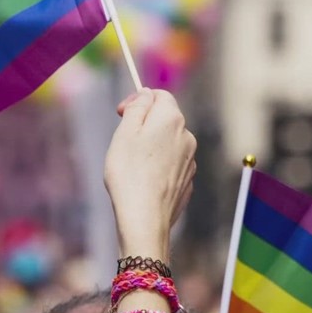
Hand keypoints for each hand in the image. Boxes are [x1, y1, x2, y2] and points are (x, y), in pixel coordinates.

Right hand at [104, 88, 197, 259]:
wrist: (145, 217)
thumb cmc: (130, 173)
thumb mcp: (125, 132)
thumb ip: (138, 107)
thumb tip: (146, 95)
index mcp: (172, 119)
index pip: (160, 95)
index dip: (139, 99)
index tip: (121, 113)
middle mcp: (187, 136)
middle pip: (165, 119)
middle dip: (145, 124)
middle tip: (123, 141)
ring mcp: (190, 160)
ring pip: (169, 143)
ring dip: (152, 147)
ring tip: (132, 165)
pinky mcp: (187, 180)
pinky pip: (172, 164)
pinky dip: (158, 166)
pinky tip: (144, 180)